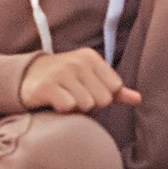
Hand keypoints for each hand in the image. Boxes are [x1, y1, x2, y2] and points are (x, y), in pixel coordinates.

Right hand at [18, 48, 141, 113]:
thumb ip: (116, 90)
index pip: (114, 88)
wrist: (28, 77)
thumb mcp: (91, 79)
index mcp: (90, 57)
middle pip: (102, 99)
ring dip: (76, 109)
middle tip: (74, 97)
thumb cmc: (66, 80)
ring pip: (86, 105)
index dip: (102, 97)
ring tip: (65, 99)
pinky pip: (68, 107)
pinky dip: (63, 110)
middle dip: (90, 105)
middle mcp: (77, 62)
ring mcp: (60, 73)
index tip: (87, 91)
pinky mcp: (45, 87)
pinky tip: (54, 103)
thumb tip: (138, 99)